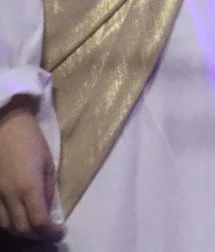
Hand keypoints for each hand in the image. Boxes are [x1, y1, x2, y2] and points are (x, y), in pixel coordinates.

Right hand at [0, 100, 62, 240]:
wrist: (3, 126)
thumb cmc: (30, 140)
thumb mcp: (48, 163)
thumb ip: (47, 189)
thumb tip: (47, 209)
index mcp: (28, 187)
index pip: (38, 222)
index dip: (51, 232)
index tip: (61, 232)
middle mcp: (8, 196)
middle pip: (21, 229)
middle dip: (38, 235)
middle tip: (51, 232)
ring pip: (6, 227)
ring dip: (22, 231)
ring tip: (36, 227)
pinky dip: (8, 224)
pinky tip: (18, 218)